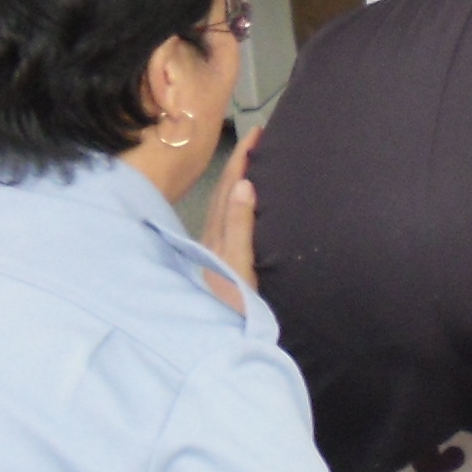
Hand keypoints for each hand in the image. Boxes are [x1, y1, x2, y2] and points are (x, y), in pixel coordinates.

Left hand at [199, 130, 260, 314]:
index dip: (241, 159)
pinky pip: (228, 221)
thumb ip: (239, 227)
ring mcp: (215, 251)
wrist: (215, 339)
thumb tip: (245, 184)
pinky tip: (246, 203)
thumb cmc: (229, 305)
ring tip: (254, 162)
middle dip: (240, 164)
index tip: (256, 133)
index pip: (229, 187)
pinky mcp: (221, 263)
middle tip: (257, 138)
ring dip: (238, 181)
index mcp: (217, 234)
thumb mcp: (237, 264)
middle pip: (225, 193)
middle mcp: (213, 239)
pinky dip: (238, 203)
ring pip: (225, 205)